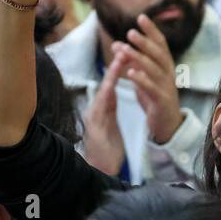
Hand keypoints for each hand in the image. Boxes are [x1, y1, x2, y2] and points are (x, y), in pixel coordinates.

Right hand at [81, 43, 126, 176]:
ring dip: (110, 77)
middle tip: (123, 48)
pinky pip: (100, 111)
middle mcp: (96, 111)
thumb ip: (109, 107)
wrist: (100, 171)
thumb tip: (111, 91)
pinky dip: (105, 98)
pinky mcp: (94, 130)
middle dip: (115, 66)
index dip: (118, 68)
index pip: (111, 84)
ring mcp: (93, 120)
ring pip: (102, 93)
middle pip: (106, 84)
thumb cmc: (106, 149)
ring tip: (119, 61)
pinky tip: (110, 88)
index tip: (127, 52)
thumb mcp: (110, 124)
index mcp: (102, 109)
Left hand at [118, 13, 184, 144]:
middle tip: (130, 32)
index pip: (160, 43)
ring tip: (125, 50)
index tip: (141, 17)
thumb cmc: (154, 95)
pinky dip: (141, 80)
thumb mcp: (141, 75)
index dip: (151, 30)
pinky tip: (130, 74)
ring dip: (139, 58)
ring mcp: (166, 85)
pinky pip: (152, 88)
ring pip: (154, 69)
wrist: (167, 122)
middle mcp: (168, 72)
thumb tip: (116, 44)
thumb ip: (131, 61)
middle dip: (144, 42)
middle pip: (158, 53)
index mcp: (165, 64)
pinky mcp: (161, 99)